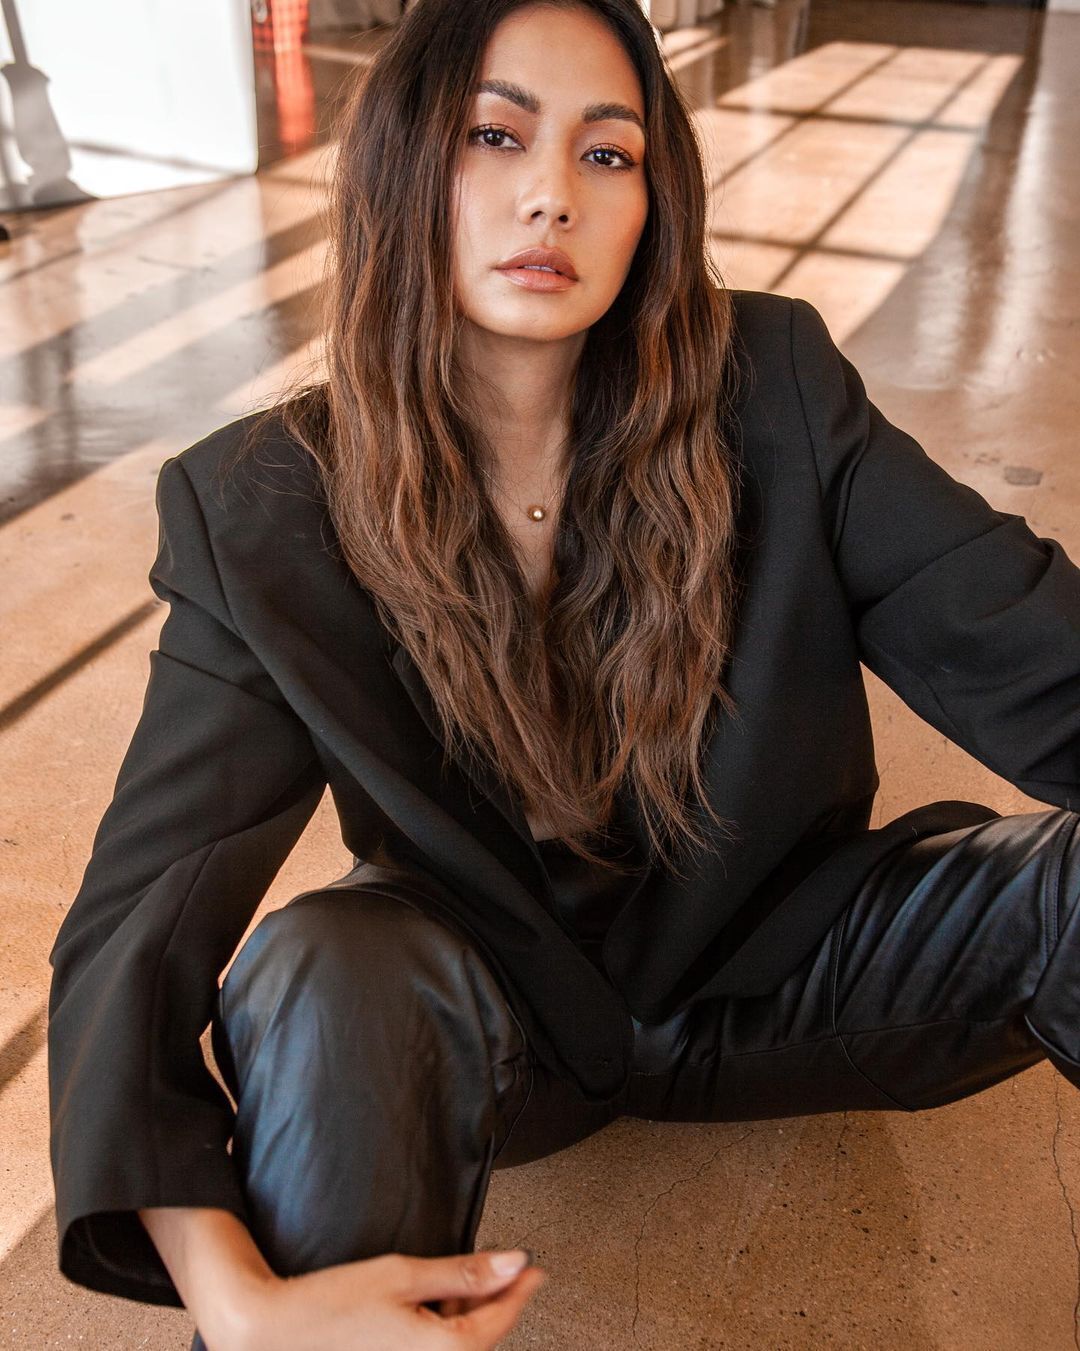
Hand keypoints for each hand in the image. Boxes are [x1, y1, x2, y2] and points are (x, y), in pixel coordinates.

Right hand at [220, 1248, 545, 1349]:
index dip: (520, 1289)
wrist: (275, 1333)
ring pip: (457, 1345)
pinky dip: (438, 1329)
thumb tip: (513, 1263)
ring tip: (446, 1282)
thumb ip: (463, 1272)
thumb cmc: (331, 1306)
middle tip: (487, 1266)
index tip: (534, 1269)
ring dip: (462, 1315)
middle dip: (488, 1301)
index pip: (500, 1321)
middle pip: (480, 1337)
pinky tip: (424, 1306)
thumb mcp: (404, 1275)